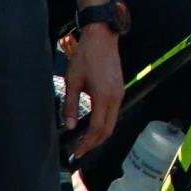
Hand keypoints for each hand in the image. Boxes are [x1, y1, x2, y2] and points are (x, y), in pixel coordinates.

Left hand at [61, 21, 124, 160]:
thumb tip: (70, 126)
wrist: (101, 38)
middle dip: (95, 143)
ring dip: (100, 134)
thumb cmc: (85, 57)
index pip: (97, 129)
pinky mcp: (120, 89)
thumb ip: (71, 106)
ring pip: (113, 122)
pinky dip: (105, 123)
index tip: (77, 152)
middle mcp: (116, 98)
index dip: (87, 143)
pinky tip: (93, 124)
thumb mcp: (72, 81)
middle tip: (80, 150)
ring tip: (85, 140)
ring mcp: (120, 93)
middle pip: (109, 129)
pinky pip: (114, 113)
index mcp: (104, 97)